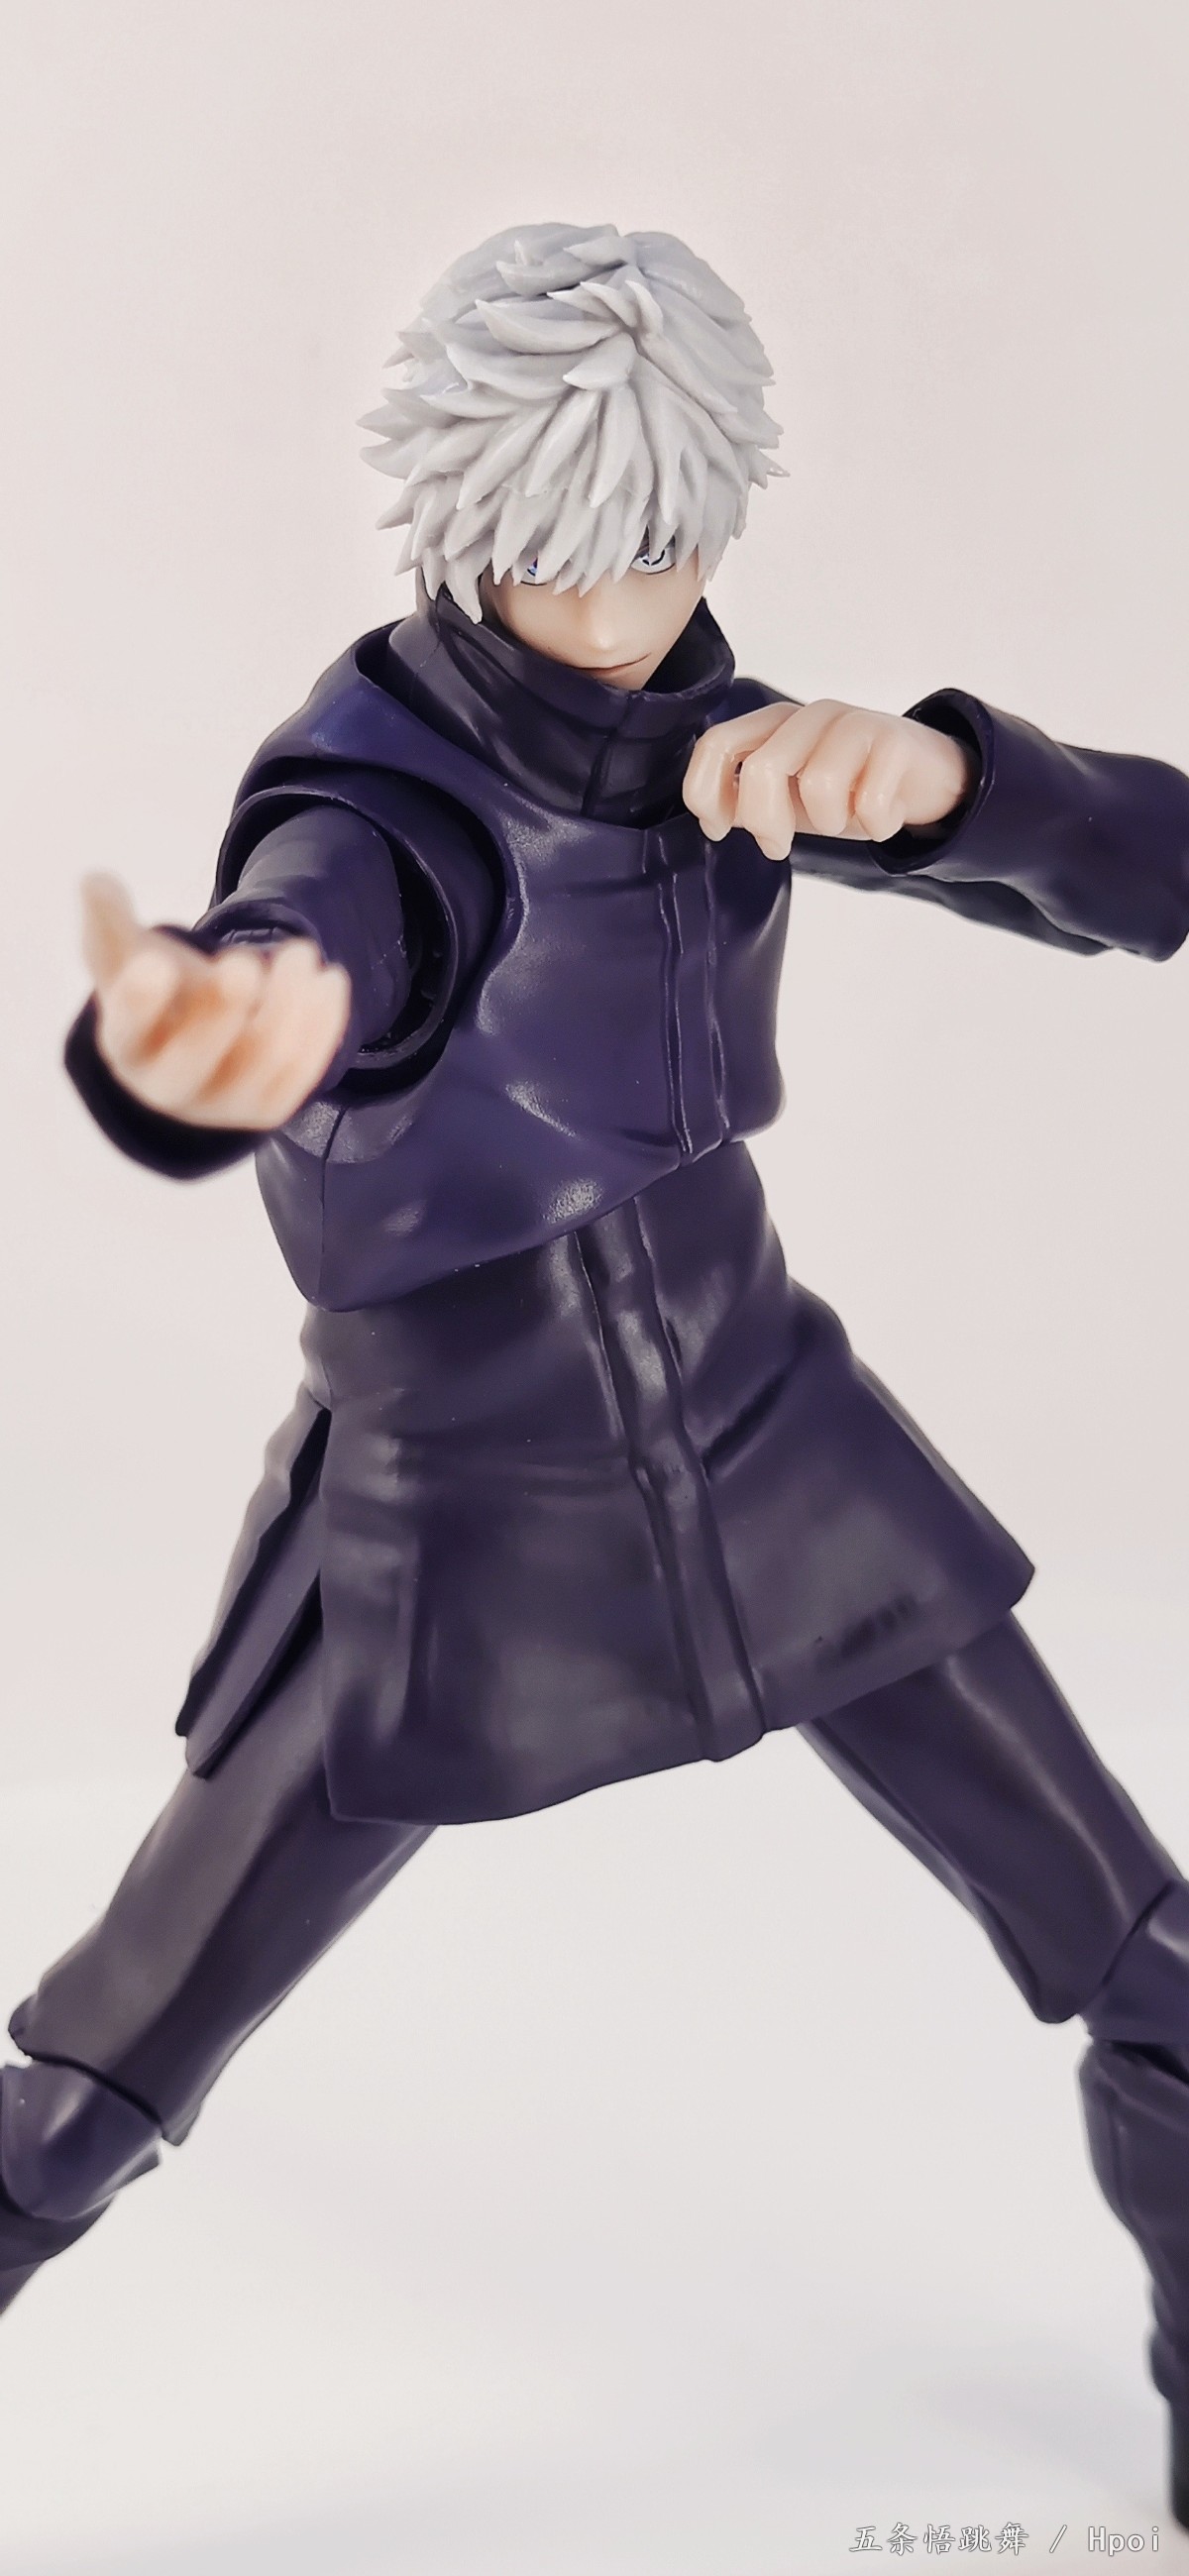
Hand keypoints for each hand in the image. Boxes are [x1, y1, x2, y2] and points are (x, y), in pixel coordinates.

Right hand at [81, 874, 351, 1128]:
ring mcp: (223, 1105)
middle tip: (243, 959)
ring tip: (301, 952)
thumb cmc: (161, 993)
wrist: (200, 1044)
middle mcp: (170, 1089)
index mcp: (128, 1047)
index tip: (156, 964)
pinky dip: (321, 1022)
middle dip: (221, 1007)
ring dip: (288, 1000)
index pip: (127, 1033)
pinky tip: (329, 978)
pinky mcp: (270, 1107)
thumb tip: (94, 881)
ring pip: (262, 1060)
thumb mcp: (129, 955)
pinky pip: (303, 1070)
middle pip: (194, 1059)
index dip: (140, 1002)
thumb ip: (109, 917)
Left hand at [683, 699, 975, 860]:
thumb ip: (749, 802)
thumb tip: (717, 817)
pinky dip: (877, 825)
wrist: (924, 778)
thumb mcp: (789, 800)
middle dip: (766, 823)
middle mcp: (810, 715)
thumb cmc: (849, 789)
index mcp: (775, 724)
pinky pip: (871, 802)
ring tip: (845, 817)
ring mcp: (854, 722)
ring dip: (831, 822)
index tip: (719, 830)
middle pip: (763, 769)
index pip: (717, 744)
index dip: (705, 793)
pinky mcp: (896, 740)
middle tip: (779, 845)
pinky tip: (885, 816)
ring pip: (819, 785)